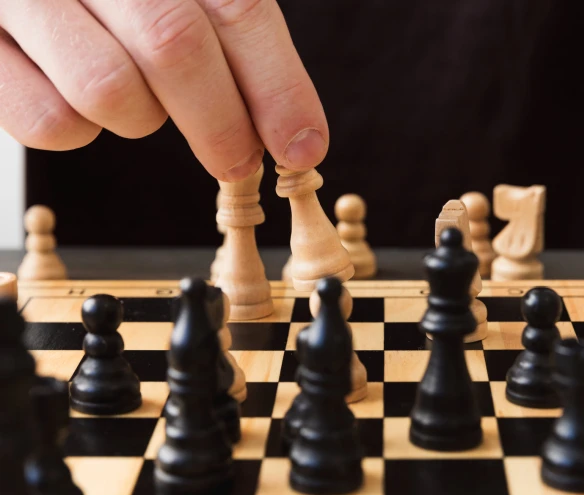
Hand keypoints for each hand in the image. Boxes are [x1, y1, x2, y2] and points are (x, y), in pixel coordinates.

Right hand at [0, 0, 328, 180]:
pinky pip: (50, 121)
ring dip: (141, 118)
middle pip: (177, 44)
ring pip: (110, 90)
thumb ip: (223, 34)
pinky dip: (77, 130)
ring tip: (137, 101)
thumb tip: (293, 133)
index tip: (303, 147)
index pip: (236, 6)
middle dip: (222, 123)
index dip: (278, 86)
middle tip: (238, 161)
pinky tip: (73, 97)